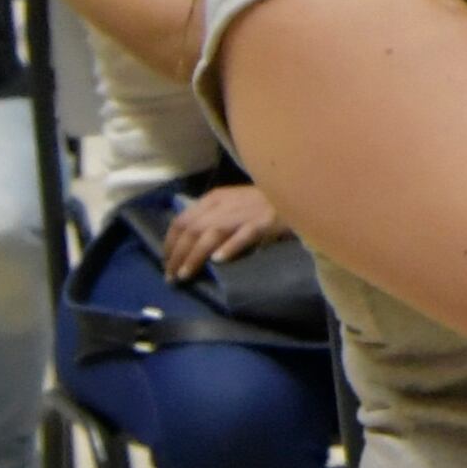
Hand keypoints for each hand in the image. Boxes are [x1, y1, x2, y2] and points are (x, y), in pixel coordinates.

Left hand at [159, 181, 286, 277]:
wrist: (300, 191)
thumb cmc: (266, 201)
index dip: (170, 243)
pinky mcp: (265, 221)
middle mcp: (225, 204)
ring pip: (211, 233)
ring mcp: (245, 212)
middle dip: (177, 254)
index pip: (182, 220)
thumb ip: (214, 217)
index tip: (166, 262)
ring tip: (185, 275)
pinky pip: (244, 235)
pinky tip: (218, 260)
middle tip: (171, 277)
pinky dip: (229, 247)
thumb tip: (191, 242)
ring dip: (194, 255)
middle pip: (192, 229)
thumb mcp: (233, 203)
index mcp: (214, 198)